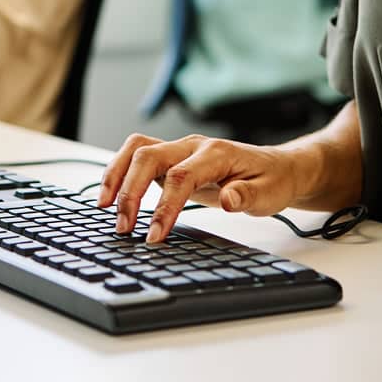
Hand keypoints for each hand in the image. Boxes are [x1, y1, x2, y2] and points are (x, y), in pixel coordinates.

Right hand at [97, 133, 307, 244]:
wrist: (277, 167)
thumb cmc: (272, 180)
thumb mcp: (270, 194)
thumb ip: (248, 196)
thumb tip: (228, 199)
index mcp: (217, 153)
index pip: (181, 176)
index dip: (164, 206)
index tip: (154, 235)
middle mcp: (193, 146)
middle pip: (149, 156)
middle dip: (131, 191)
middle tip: (124, 227)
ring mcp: (179, 150)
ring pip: (137, 148)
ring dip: (116, 175)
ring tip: (104, 206)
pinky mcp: (171, 160)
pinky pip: (137, 157)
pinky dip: (120, 172)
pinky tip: (111, 196)